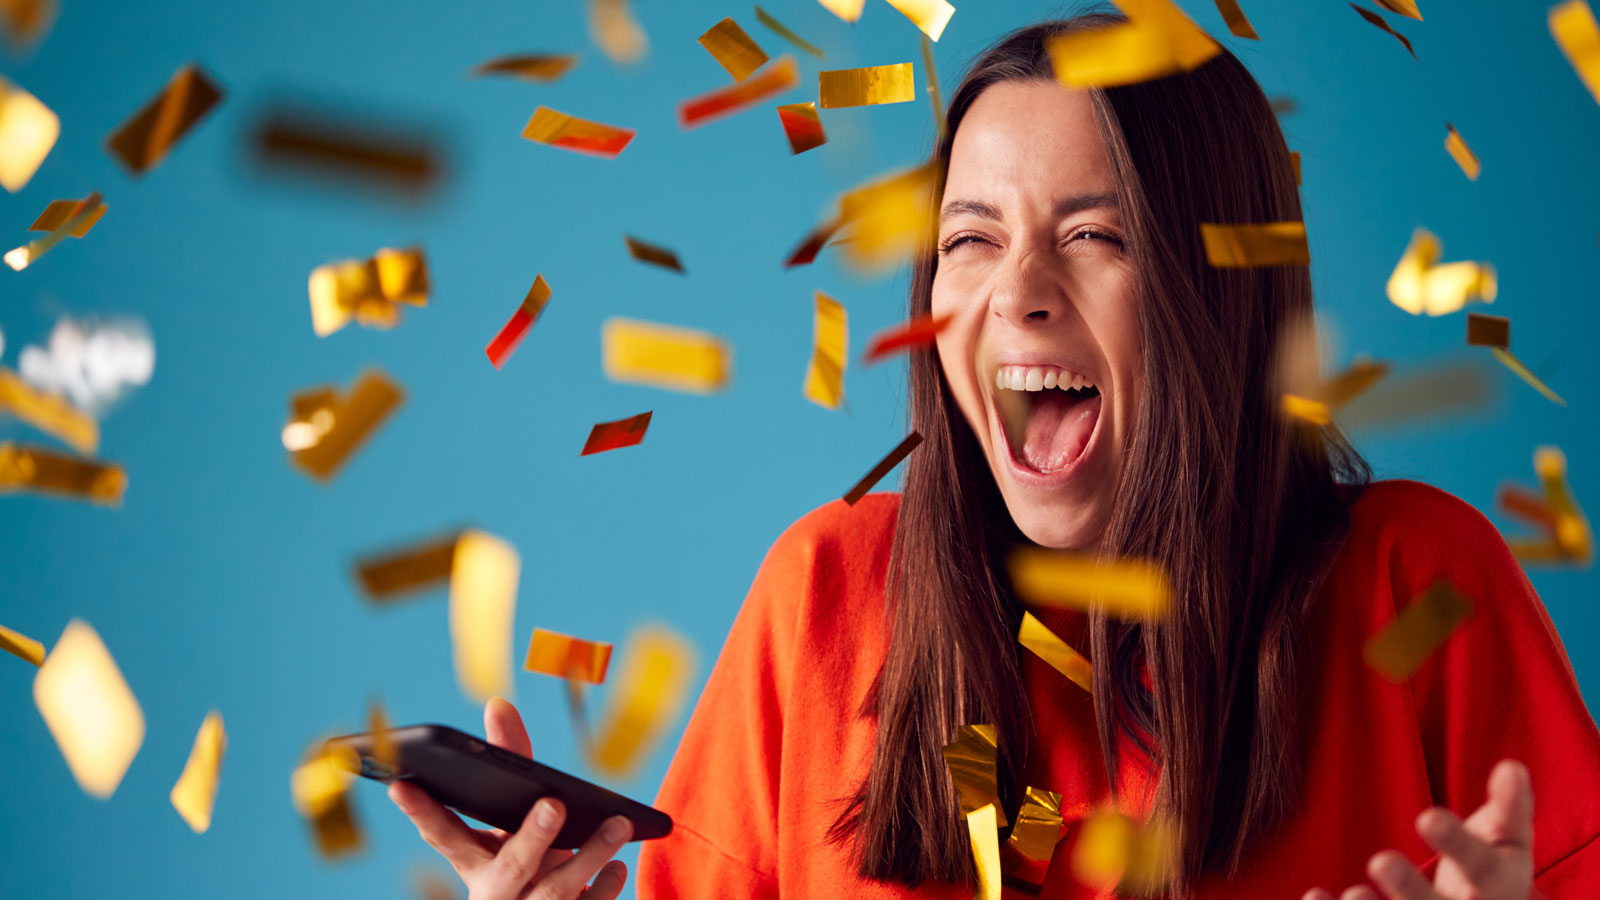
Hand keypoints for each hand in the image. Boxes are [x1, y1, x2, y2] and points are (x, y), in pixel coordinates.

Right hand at [389, 697, 632, 899]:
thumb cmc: (527, 855)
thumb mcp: (514, 815)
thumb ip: (511, 759)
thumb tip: (498, 704)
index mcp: (475, 862)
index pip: (444, 836)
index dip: (422, 811)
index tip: (400, 784)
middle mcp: (498, 891)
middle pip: (511, 866)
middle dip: (531, 837)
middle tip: (554, 805)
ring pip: (556, 890)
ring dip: (589, 855)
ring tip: (618, 824)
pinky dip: (604, 888)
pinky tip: (617, 866)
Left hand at [1302, 759, 1533, 899]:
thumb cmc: (1493, 866)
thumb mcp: (1509, 838)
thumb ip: (1511, 805)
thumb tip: (1511, 767)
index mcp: (1500, 886)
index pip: (1481, 866)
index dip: (1456, 843)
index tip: (1427, 817)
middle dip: (1411, 890)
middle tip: (1380, 861)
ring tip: (1353, 893)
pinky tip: (1314, 895)